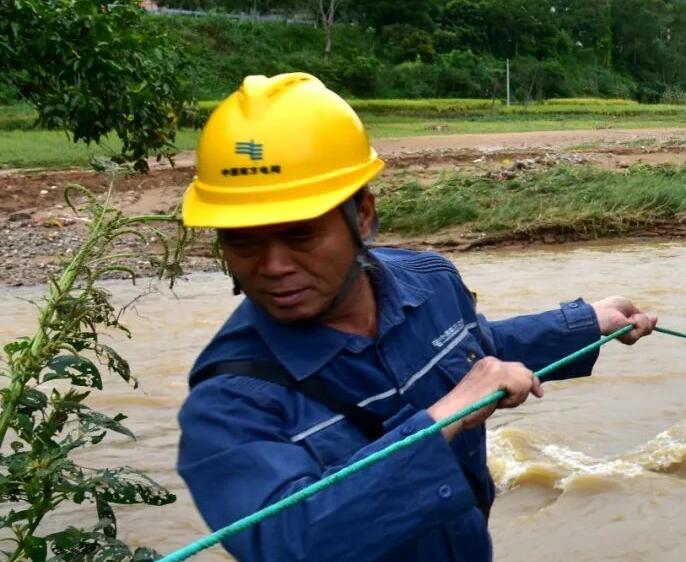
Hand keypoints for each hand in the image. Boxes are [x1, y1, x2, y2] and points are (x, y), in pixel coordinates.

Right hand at [427, 357, 542, 441]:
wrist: (454, 412)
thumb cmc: (468, 408)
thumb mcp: (488, 392)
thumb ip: (502, 385)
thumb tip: (523, 386)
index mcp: (487, 363)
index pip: (516, 367)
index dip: (528, 380)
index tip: (538, 392)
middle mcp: (492, 361)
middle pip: (524, 370)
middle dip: (528, 386)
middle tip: (535, 396)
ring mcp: (496, 367)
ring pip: (525, 379)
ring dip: (518, 396)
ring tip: (501, 404)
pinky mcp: (499, 376)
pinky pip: (521, 386)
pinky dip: (515, 399)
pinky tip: (500, 404)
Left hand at [591, 296, 656, 344]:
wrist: (601, 315)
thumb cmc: (610, 307)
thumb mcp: (628, 306)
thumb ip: (640, 313)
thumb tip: (655, 318)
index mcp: (627, 324)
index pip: (643, 324)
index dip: (649, 321)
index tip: (653, 317)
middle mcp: (629, 332)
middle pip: (648, 329)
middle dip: (646, 321)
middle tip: (633, 316)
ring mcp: (630, 336)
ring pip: (647, 329)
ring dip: (640, 320)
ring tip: (628, 318)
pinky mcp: (630, 339)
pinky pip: (644, 329)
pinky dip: (639, 322)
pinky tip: (628, 321)